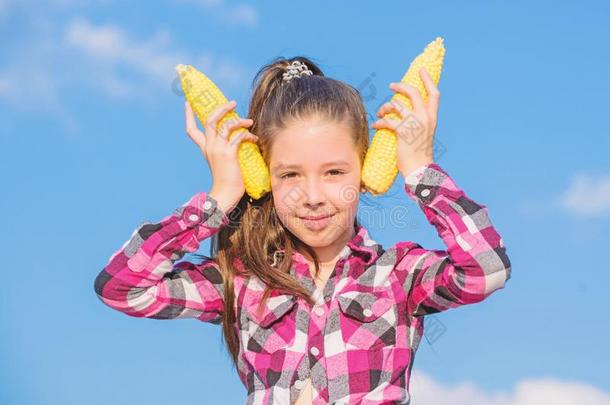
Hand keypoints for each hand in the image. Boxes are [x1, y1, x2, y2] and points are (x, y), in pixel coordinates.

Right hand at [184, 99, 257, 213]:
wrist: (225, 195)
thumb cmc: (227, 181)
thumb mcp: (222, 162)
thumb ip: (226, 150)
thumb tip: (238, 139)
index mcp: (205, 149)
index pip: (191, 130)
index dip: (188, 115)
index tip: (188, 103)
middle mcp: (209, 147)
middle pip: (209, 120)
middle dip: (221, 108)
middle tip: (232, 102)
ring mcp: (218, 149)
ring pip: (225, 125)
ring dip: (239, 120)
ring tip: (249, 121)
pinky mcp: (229, 154)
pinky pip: (238, 137)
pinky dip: (247, 135)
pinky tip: (254, 138)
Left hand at [371, 67, 439, 175]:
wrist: (420, 169)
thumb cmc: (419, 154)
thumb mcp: (423, 134)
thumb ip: (418, 122)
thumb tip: (404, 113)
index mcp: (432, 117)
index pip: (434, 94)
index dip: (427, 80)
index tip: (421, 70)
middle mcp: (425, 117)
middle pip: (413, 93)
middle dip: (400, 86)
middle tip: (391, 86)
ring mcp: (414, 123)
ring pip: (396, 105)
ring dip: (385, 107)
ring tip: (381, 112)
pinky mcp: (403, 131)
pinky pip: (387, 121)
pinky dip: (379, 123)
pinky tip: (375, 126)